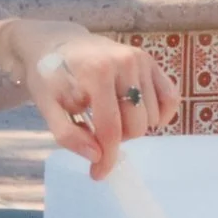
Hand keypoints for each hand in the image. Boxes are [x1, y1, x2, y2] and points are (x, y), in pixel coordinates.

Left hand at [12, 26, 180, 177]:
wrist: (56, 43)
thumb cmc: (49, 77)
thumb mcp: (46, 106)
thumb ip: (67, 134)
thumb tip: (97, 156)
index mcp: (96, 72)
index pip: (110, 129)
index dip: (107, 158)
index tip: (97, 174)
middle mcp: (125, 63)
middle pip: (136, 127)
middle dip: (117, 139)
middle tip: (96, 130)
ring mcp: (141, 60)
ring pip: (152, 118)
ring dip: (133, 127)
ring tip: (110, 115)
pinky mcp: (151, 62)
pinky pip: (171, 98)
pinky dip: (159, 115)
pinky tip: (138, 115)